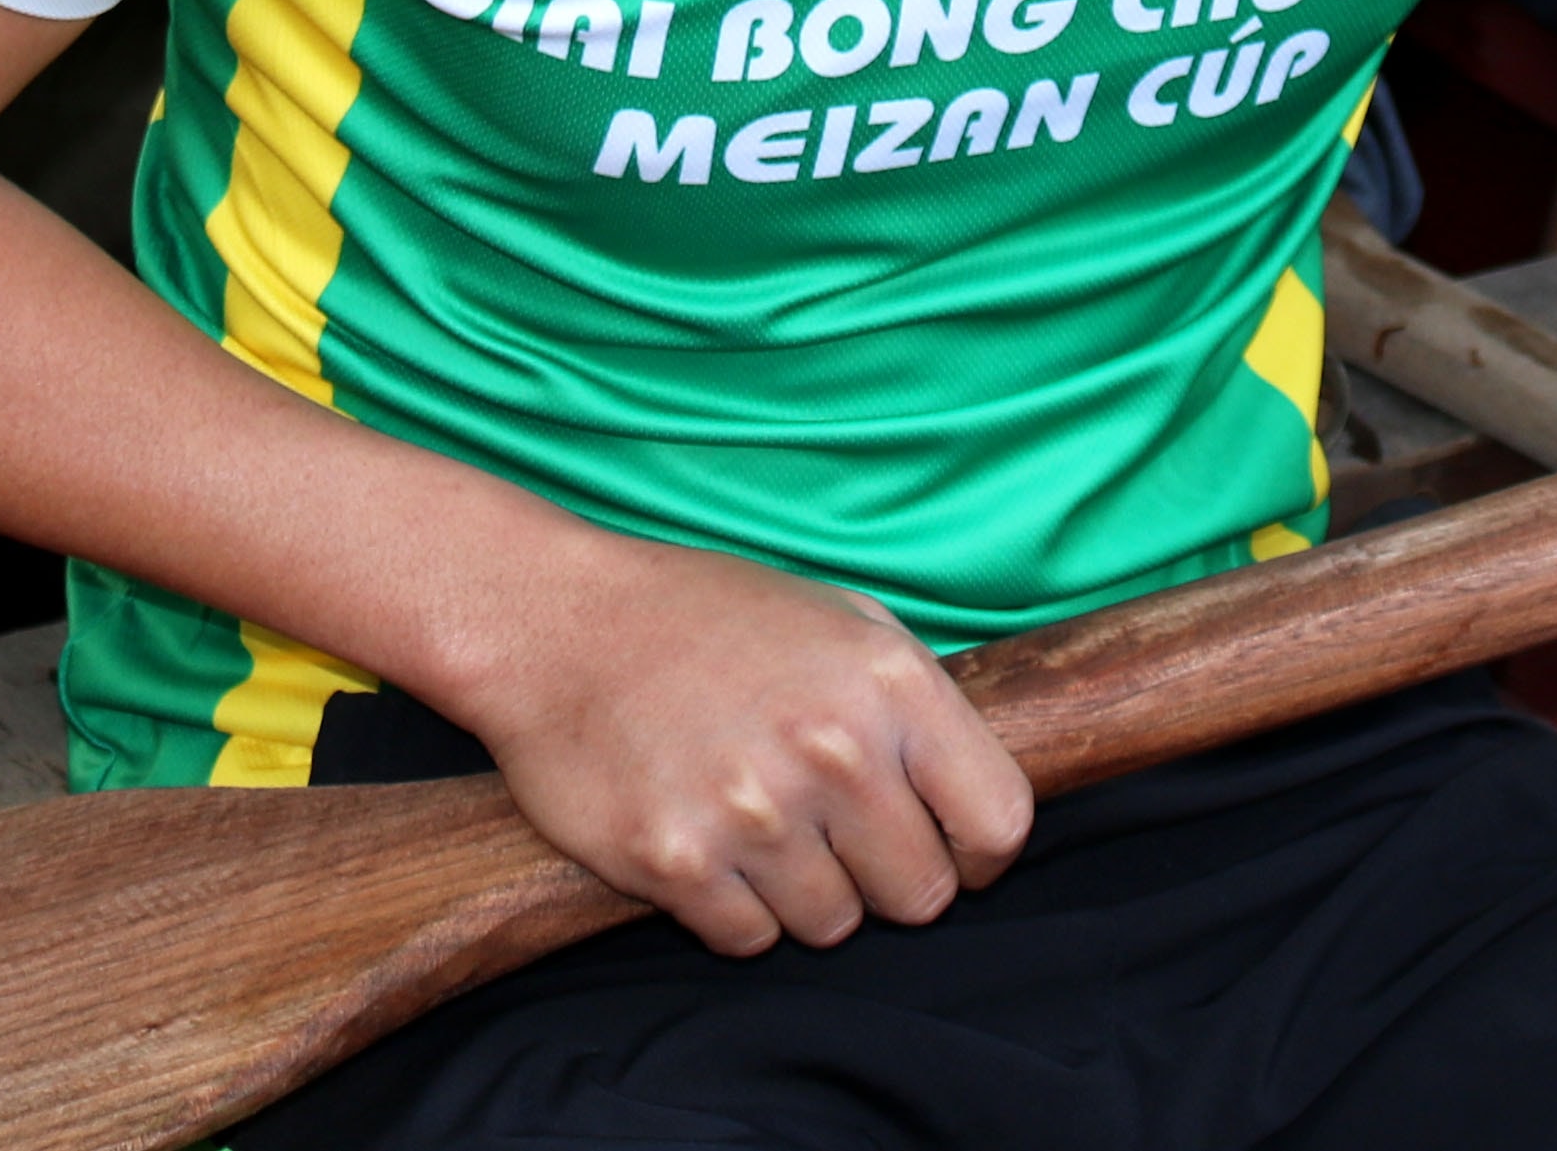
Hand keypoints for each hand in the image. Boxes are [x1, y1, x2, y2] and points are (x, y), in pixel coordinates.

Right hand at [449, 525, 1030, 955]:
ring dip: (805, 893)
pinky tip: (707, 842)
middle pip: (919, 896)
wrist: (558, 622)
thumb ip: (915, 701)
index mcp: (890, 684)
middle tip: (835, 835)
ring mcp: (752, 812)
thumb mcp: (839, 618)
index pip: (998, 821)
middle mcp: (832, 751)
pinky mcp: (675, 862)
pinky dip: (734, 908)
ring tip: (759, 823)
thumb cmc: (706, 618)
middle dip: (885, 877)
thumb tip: (973, 786)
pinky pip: (749, 939)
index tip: (952, 852)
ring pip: (832, 926)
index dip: (980, 854)